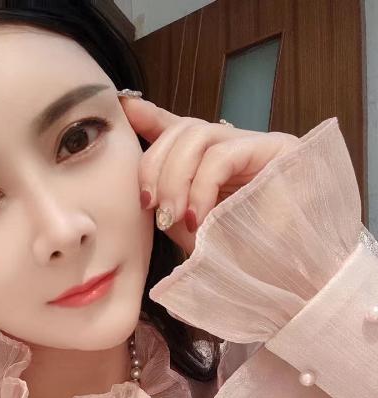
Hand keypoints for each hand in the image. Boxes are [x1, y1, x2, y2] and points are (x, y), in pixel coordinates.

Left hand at [117, 95, 298, 253]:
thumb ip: (169, 207)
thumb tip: (147, 193)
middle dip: (153, 166)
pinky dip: (201, 186)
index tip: (122, 108)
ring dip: (175, 178)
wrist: (292, 273)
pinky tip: (197, 216)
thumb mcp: (192, 232)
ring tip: (173, 217)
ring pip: (198, 136)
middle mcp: (229, 146)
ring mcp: (252, 144)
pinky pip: (222, 156)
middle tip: (148, 205)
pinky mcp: (275, 149)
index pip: (176, 129)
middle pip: (180, 130)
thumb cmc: (243, 256)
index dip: (149, 117)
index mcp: (207, 162)